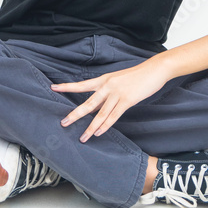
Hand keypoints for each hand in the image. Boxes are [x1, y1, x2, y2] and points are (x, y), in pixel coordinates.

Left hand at [50, 60, 169, 142]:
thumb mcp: (118, 80)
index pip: (82, 84)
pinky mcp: (127, 100)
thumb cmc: (136, 76)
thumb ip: (107, 92)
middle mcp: (107, 86)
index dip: (67, 87)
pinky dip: (105, 125)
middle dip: (75, 114)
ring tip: (82, 137)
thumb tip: (96, 105)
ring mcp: (117, 93)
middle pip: (88, 102)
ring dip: (90, 127)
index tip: (53, 88)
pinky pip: (114, 116)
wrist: (154, 69)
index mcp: (104, 79)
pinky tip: (98, 133)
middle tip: (63, 123)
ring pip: (100, 113)